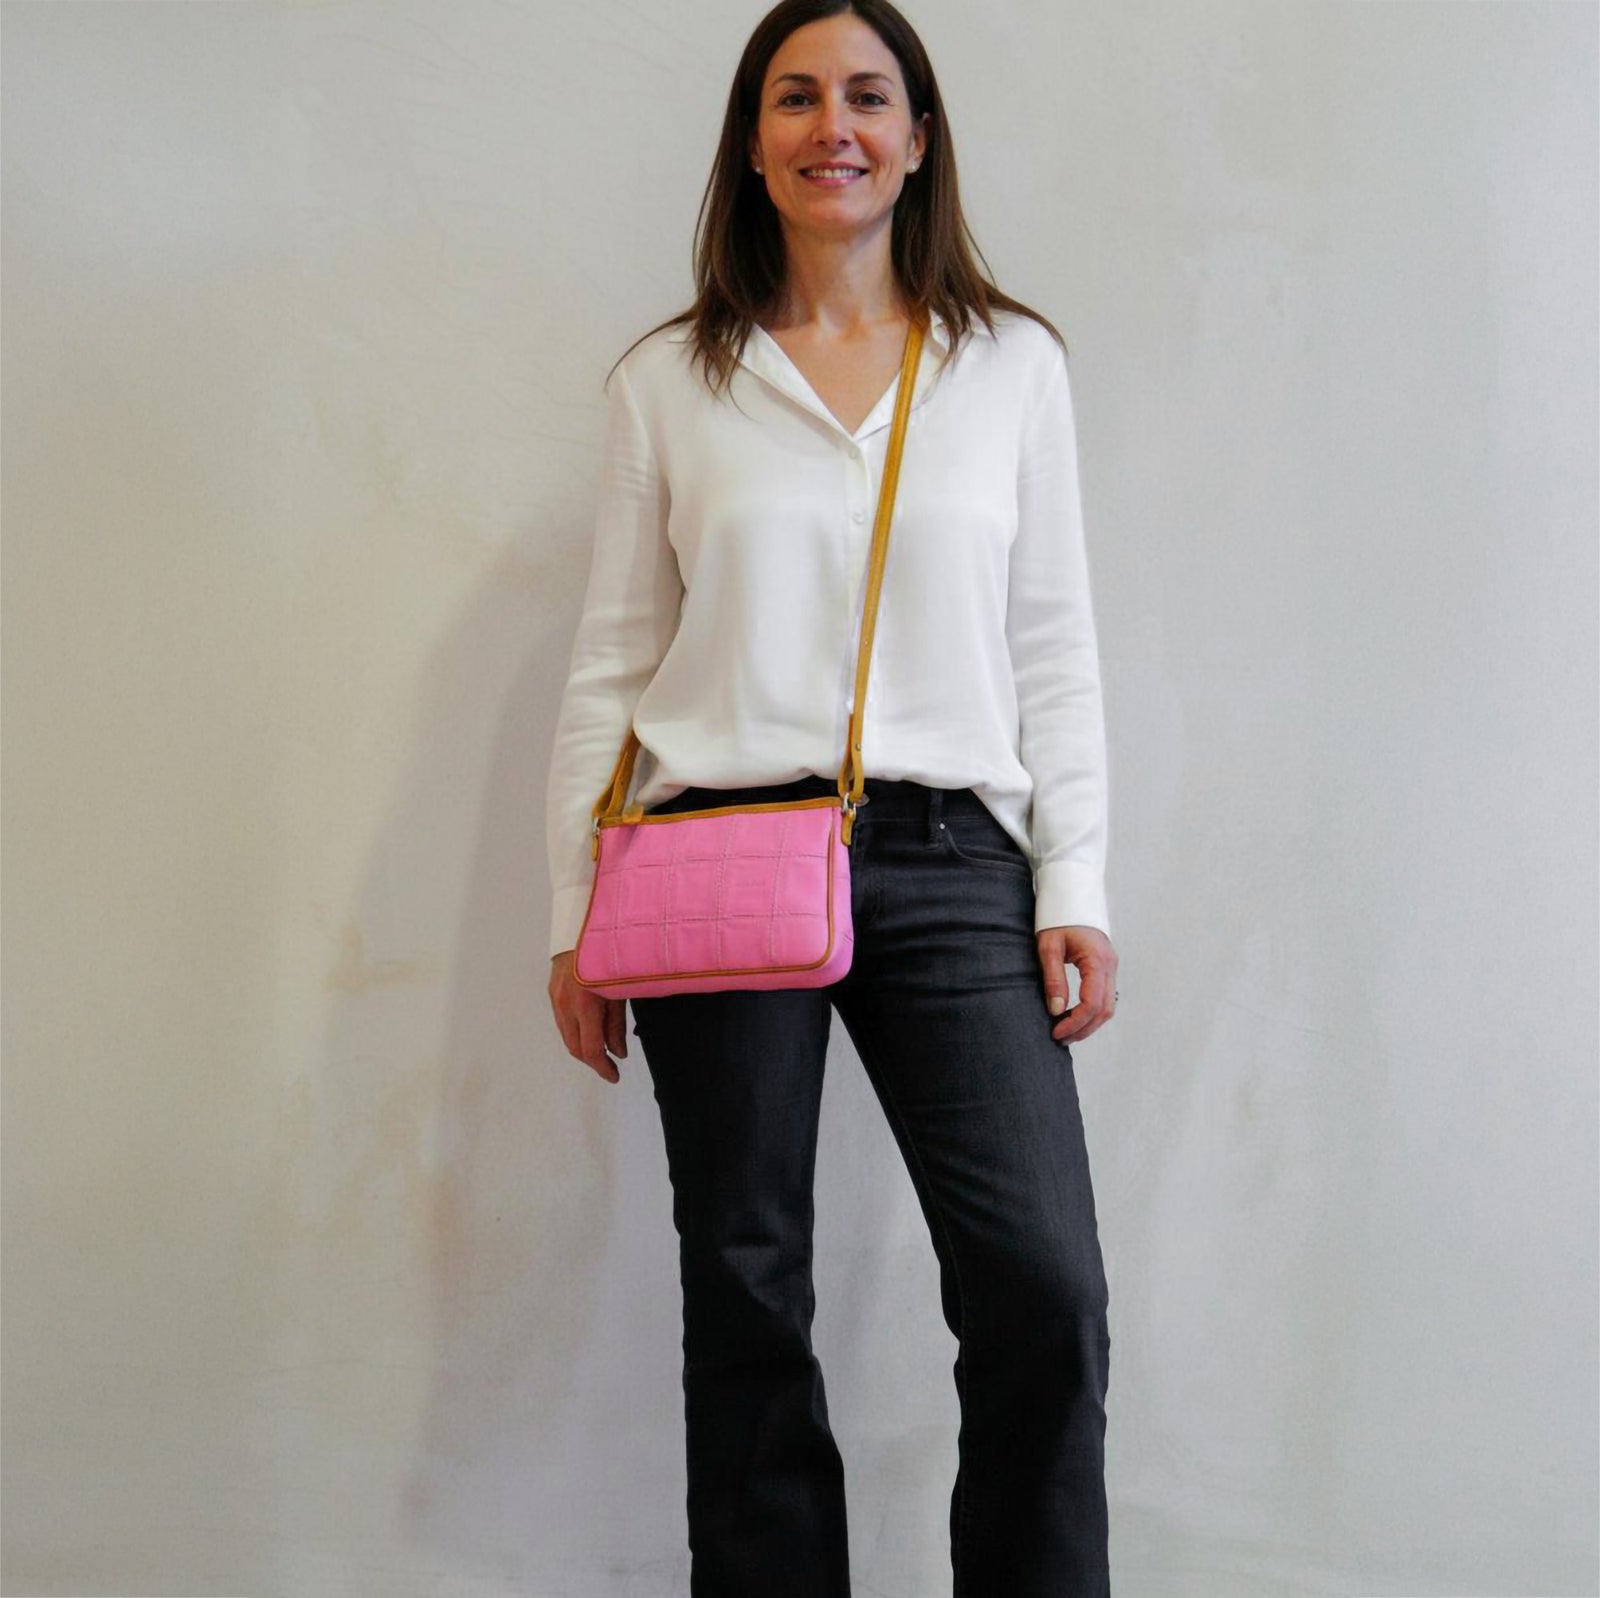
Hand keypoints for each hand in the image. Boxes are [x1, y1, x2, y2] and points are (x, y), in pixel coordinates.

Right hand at [548, 950, 627, 1083]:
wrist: (580, 927)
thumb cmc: (608, 955)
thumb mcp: (619, 990)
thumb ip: (617, 1024)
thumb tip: (618, 1052)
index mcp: (585, 1004)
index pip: (591, 1048)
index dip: (603, 1067)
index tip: (614, 1076)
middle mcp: (566, 1005)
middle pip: (575, 1047)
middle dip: (593, 1061)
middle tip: (609, 1067)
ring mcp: (556, 999)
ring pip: (567, 1036)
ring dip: (583, 1048)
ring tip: (602, 1051)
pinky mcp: (552, 993)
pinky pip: (563, 1022)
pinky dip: (576, 1032)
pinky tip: (589, 1030)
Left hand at [1036, 925, 1117, 1044]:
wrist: (1070, 894)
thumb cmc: (1057, 917)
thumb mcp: (1048, 947)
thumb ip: (1053, 979)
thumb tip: (1056, 1010)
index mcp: (1097, 961)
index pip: (1092, 1003)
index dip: (1075, 1023)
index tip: (1056, 1032)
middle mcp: (1110, 966)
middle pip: (1104, 1010)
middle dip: (1083, 1029)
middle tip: (1060, 1039)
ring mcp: (1111, 966)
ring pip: (1108, 1006)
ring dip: (1089, 1023)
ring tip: (1065, 1032)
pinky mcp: (1106, 967)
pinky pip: (1105, 996)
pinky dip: (1092, 1011)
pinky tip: (1074, 1016)